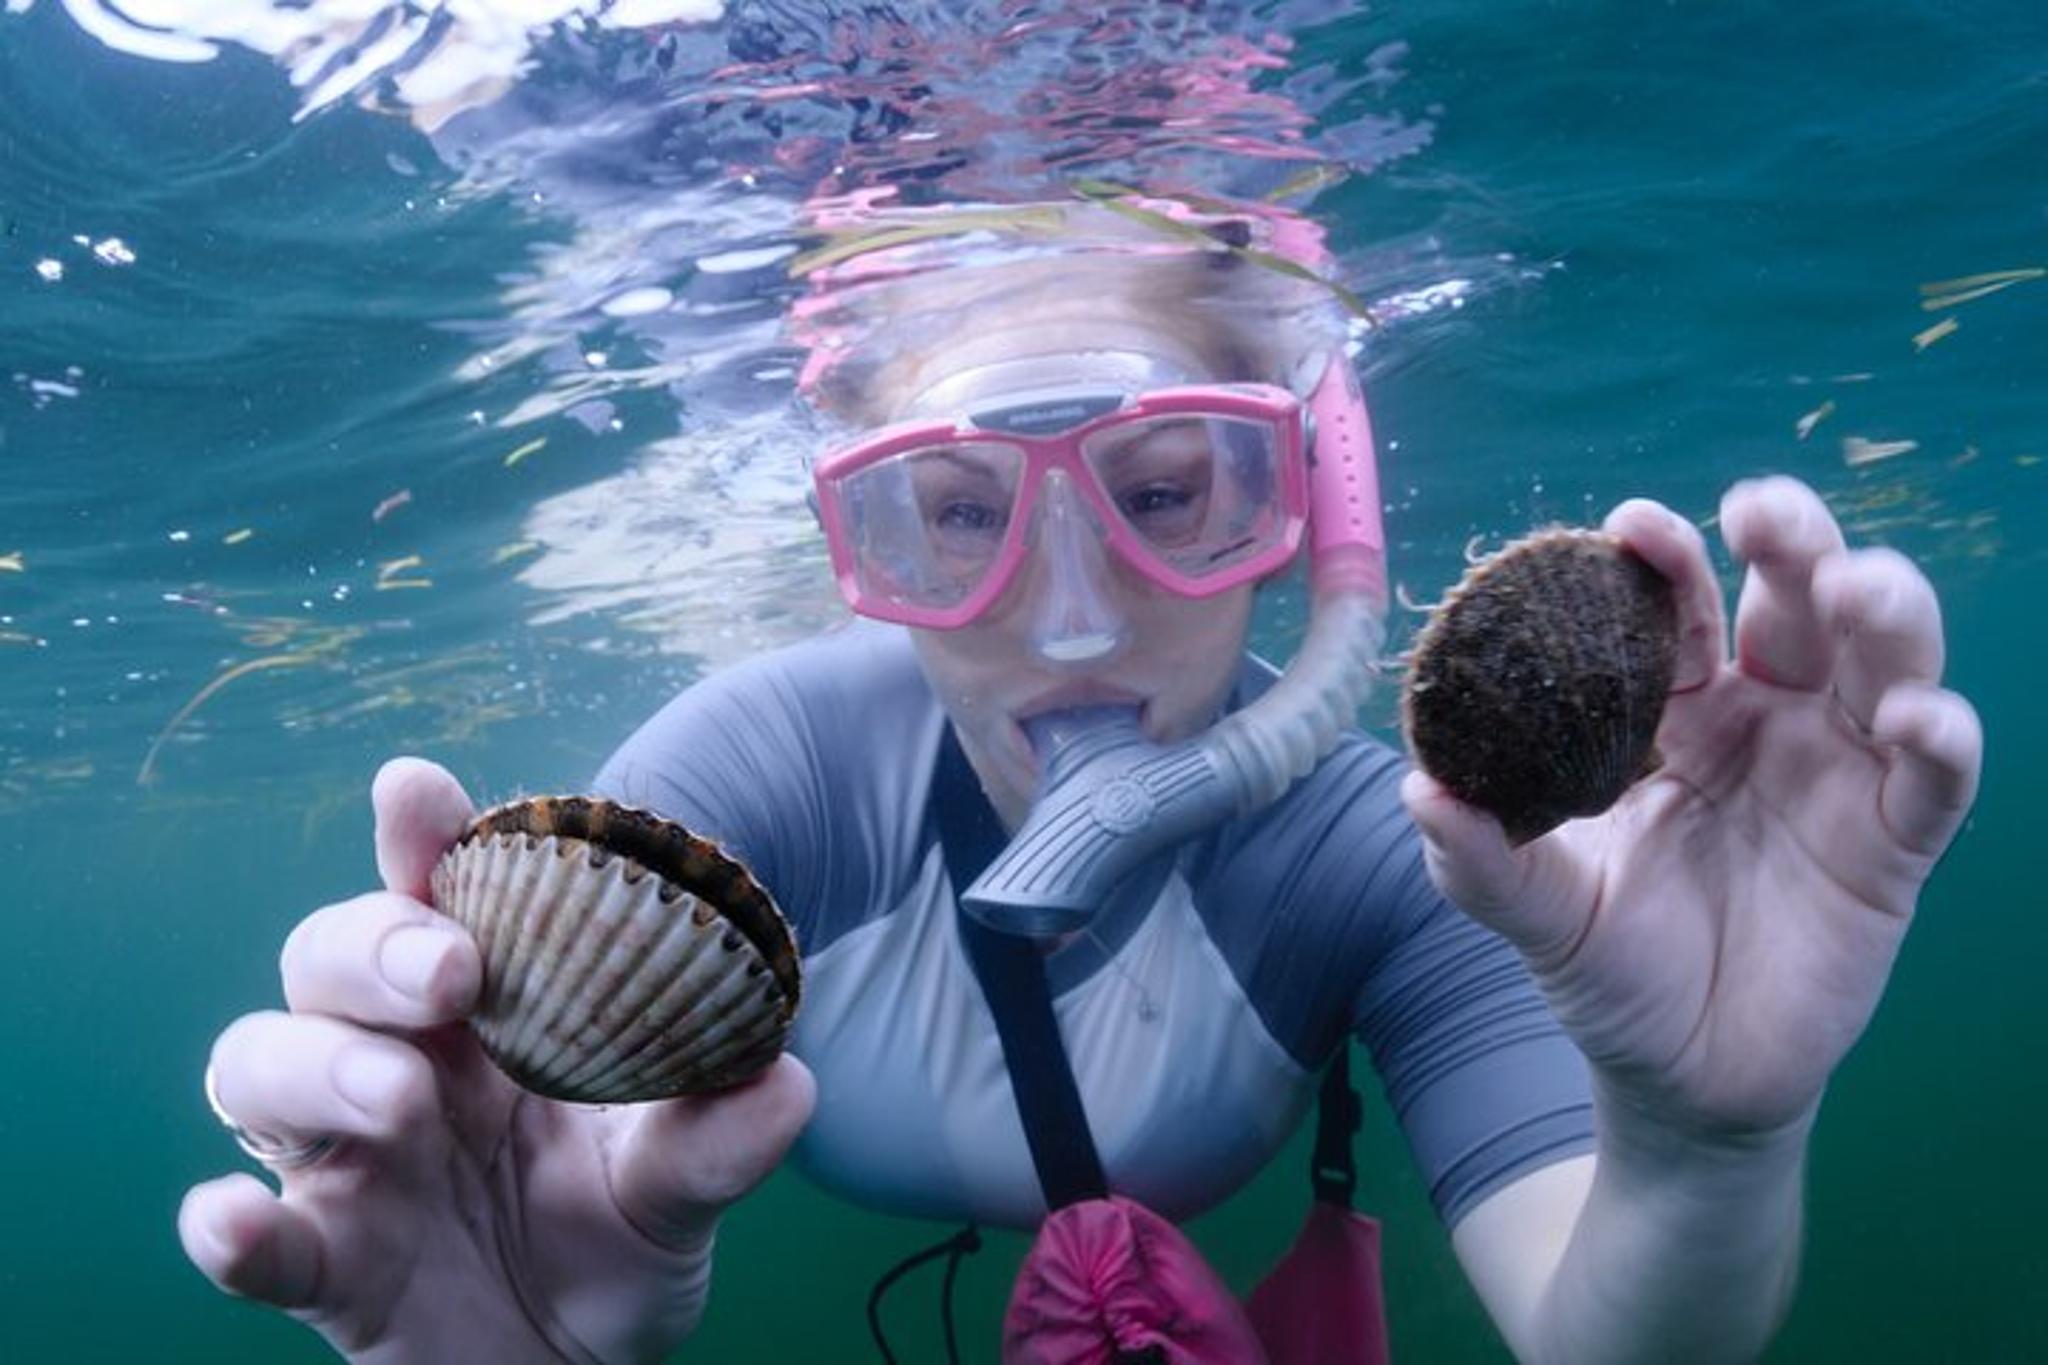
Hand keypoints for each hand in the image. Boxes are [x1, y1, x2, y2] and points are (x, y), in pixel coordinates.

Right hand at [178, 758, 814, 1363]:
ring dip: (316, 1066)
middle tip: (453, 973)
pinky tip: (234, 1221)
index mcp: (488, 1012)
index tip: (416, 787)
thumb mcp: (679, 1189)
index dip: (421, 839)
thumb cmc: (617, 1242)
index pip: (440, 898)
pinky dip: (229, 1227)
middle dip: (377, 944)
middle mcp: (398, 1059)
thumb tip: (788, 1082)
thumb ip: (717, 1140)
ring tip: (397, 1102)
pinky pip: (253, 1236)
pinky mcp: (322, 1262)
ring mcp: (344, 1158)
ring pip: (262, 1064)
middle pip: (330, 956)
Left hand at [1402, 477, 1980, 1142]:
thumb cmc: (1608, 970)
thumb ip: (1482, 859)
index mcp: (1672, 715)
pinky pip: (1934, 778)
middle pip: (1792, 604)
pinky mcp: (1893, 842)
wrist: (1680, 1077)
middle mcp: (1761, 722)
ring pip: (1880, 660)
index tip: (1629, 524)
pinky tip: (1915, 719)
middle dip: (1790, 540)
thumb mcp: (1538, 913)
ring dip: (1881, 609)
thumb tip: (1413, 788)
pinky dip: (1940, 735)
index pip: (1675, 616)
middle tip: (1762, 511)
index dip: (1662, 562)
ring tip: (1854, 588)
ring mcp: (1834, 773)